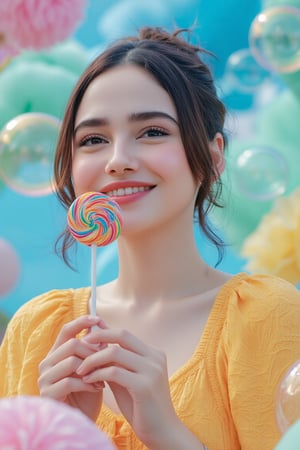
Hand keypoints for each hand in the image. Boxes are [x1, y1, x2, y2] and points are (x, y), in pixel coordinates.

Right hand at [38, 315, 105, 420]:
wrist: (82, 421)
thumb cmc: (88, 393)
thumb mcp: (93, 367)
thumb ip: (95, 350)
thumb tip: (103, 328)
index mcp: (56, 353)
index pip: (66, 330)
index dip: (82, 322)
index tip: (98, 319)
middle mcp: (47, 363)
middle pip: (72, 344)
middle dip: (93, 351)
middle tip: (107, 361)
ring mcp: (44, 378)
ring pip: (71, 361)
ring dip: (92, 368)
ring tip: (103, 377)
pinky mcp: (47, 394)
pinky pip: (70, 381)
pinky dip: (87, 383)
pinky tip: (98, 388)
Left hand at [76, 328, 179, 446]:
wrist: (162, 432)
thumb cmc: (141, 406)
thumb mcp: (127, 379)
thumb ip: (115, 362)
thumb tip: (97, 344)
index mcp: (153, 353)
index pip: (125, 334)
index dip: (104, 333)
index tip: (86, 338)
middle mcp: (155, 358)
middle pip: (122, 336)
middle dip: (98, 337)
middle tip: (80, 345)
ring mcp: (152, 370)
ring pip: (115, 353)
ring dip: (93, 359)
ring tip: (80, 369)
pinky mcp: (144, 386)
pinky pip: (114, 372)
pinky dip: (97, 373)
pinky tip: (88, 380)